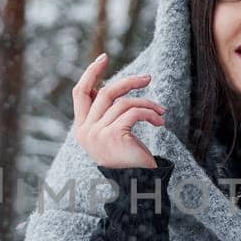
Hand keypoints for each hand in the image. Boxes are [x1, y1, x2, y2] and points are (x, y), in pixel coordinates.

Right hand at [72, 52, 164, 168]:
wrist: (138, 182)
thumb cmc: (128, 157)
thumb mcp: (112, 132)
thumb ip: (106, 113)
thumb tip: (108, 86)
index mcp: (81, 129)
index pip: (80, 93)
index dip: (90, 73)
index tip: (103, 58)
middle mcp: (85, 131)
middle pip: (105, 93)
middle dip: (128, 82)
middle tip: (147, 78)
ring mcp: (97, 134)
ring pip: (123, 103)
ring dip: (147, 103)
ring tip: (161, 111)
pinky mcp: (113, 135)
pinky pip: (134, 113)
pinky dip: (150, 114)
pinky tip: (160, 121)